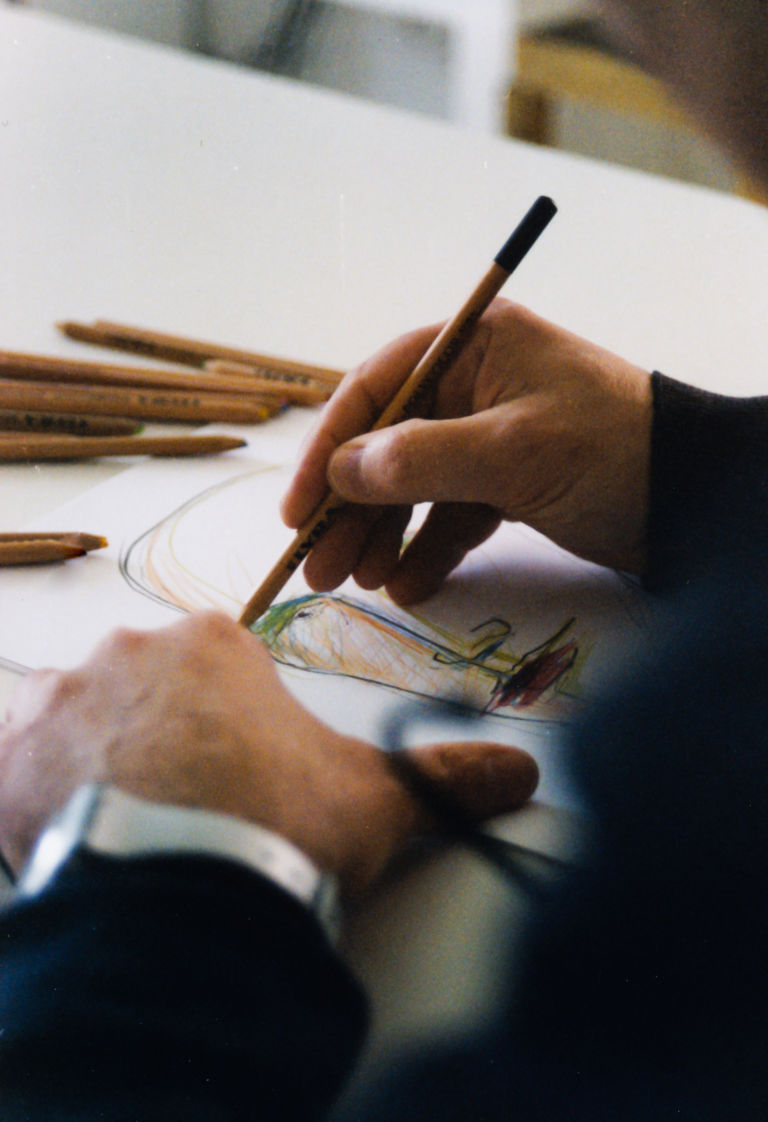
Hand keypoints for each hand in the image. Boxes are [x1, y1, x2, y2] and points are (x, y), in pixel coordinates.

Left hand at [0, 612, 537, 894]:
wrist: (188, 896)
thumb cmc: (277, 826)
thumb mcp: (375, 797)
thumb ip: (446, 775)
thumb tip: (520, 772)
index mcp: (213, 645)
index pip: (219, 668)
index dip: (234, 728)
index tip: (240, 775)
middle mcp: (129, 654)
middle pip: (147, 693)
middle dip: (168, 742)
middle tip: (194, 809)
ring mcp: (62, 700)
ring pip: (83, 724)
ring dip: (104, 765)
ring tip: (142, 830)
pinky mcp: (13, 757)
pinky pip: (25, 764)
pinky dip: (47, 795)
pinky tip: (86, 837)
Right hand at [281, 300, 651, 604]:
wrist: (699, 500)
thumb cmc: (611, 452)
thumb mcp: (511, 450)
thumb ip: (419, 459)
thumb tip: (340, 472)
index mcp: (473, 348)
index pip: (376, 390)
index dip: (328, 450)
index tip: (297, 508)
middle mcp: (475, 386)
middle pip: (389, 445)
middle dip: (351, 508)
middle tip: (317, 566)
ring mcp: (492, 437)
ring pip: (416, 485)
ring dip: (383, 534)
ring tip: (357, 581)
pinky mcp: (511, 483)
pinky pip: (452, 513)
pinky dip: (429, 548)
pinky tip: (408, 583)